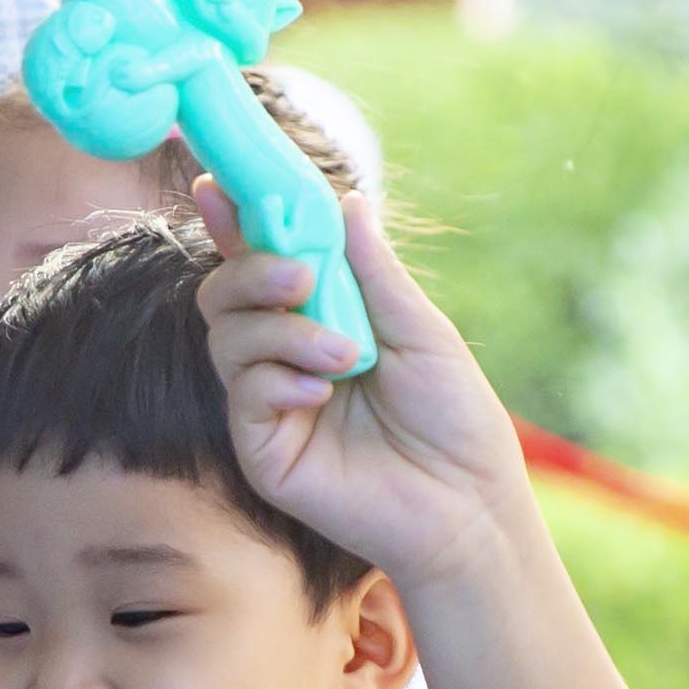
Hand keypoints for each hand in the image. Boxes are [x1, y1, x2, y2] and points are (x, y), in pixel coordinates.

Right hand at [191, 183, 540, 596]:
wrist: (468, 505)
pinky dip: (277, 380)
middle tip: (300, 276)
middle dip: (252, 271)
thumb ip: (372, 272)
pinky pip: (243, 395)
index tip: (220, 183)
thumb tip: (346, 202)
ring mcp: (270, 406)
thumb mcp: (420, 329)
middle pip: (225, 294)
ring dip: (280, 332)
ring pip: (227, 339)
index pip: (262, 262)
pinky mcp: (264, 452)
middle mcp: (284, 358)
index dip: (236, 222)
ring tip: (344, 356)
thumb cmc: (455, 419)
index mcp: (320, 319)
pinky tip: (322, 394)